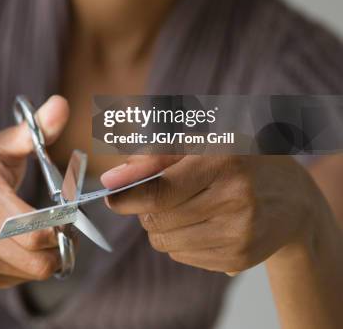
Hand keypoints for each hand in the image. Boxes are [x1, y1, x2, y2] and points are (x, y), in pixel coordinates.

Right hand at [0, 95, 70, 292]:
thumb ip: (35, 129)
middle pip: (32, 256)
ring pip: (26, 273)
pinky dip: (29, 268)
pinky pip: (14, 282)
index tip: (71, 213)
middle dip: (60, 244)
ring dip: (49, 258)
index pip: (31, 224)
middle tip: (69, 230)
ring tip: (53, 238)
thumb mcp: (0, 145)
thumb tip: (62, 103)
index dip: (61, 223)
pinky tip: (28, 248)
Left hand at [101, 154, 315, 275]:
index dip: (127, 196)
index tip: (108, 194)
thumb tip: (111, 178)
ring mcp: (239, 234)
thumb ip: (155, 156)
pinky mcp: (239, 259)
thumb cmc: (241, 161)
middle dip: (146, 208)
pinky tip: (203, 223)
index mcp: (224, 161)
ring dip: (162, 226)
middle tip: (161, 193)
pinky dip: (180, 241)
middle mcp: (235, 199)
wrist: (294, 198)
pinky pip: (183, 257)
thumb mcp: (203, 144)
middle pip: (158, 218)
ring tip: (185, 206)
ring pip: (166, 242)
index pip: (161, 189)